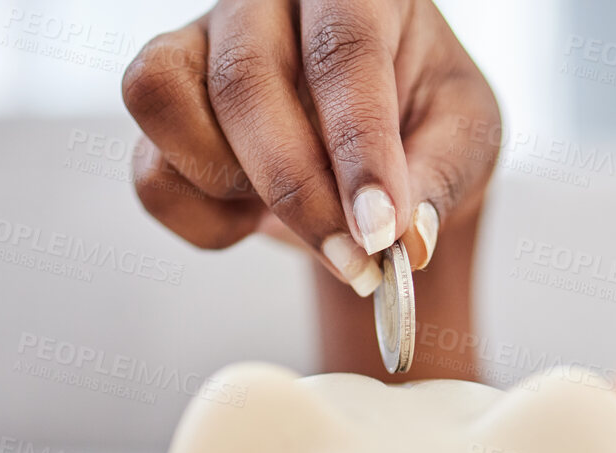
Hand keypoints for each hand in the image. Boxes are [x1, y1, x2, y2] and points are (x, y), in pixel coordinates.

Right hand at [122, 0, 500, 294]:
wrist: (378, 145)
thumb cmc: (423, 120)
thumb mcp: (464, 138)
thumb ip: (440, 178)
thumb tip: (407, 237)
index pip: (342, 52)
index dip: (357, 147)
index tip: (378, 231)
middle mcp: (264, 1)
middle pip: (244, 80)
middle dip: (298, 192)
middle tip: (355, 263)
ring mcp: (200, 42)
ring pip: (165, 101)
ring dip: (232, 187)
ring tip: (299, 216)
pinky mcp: (164, 102)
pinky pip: (151, 171)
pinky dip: (203, 221)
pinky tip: (255, 219)